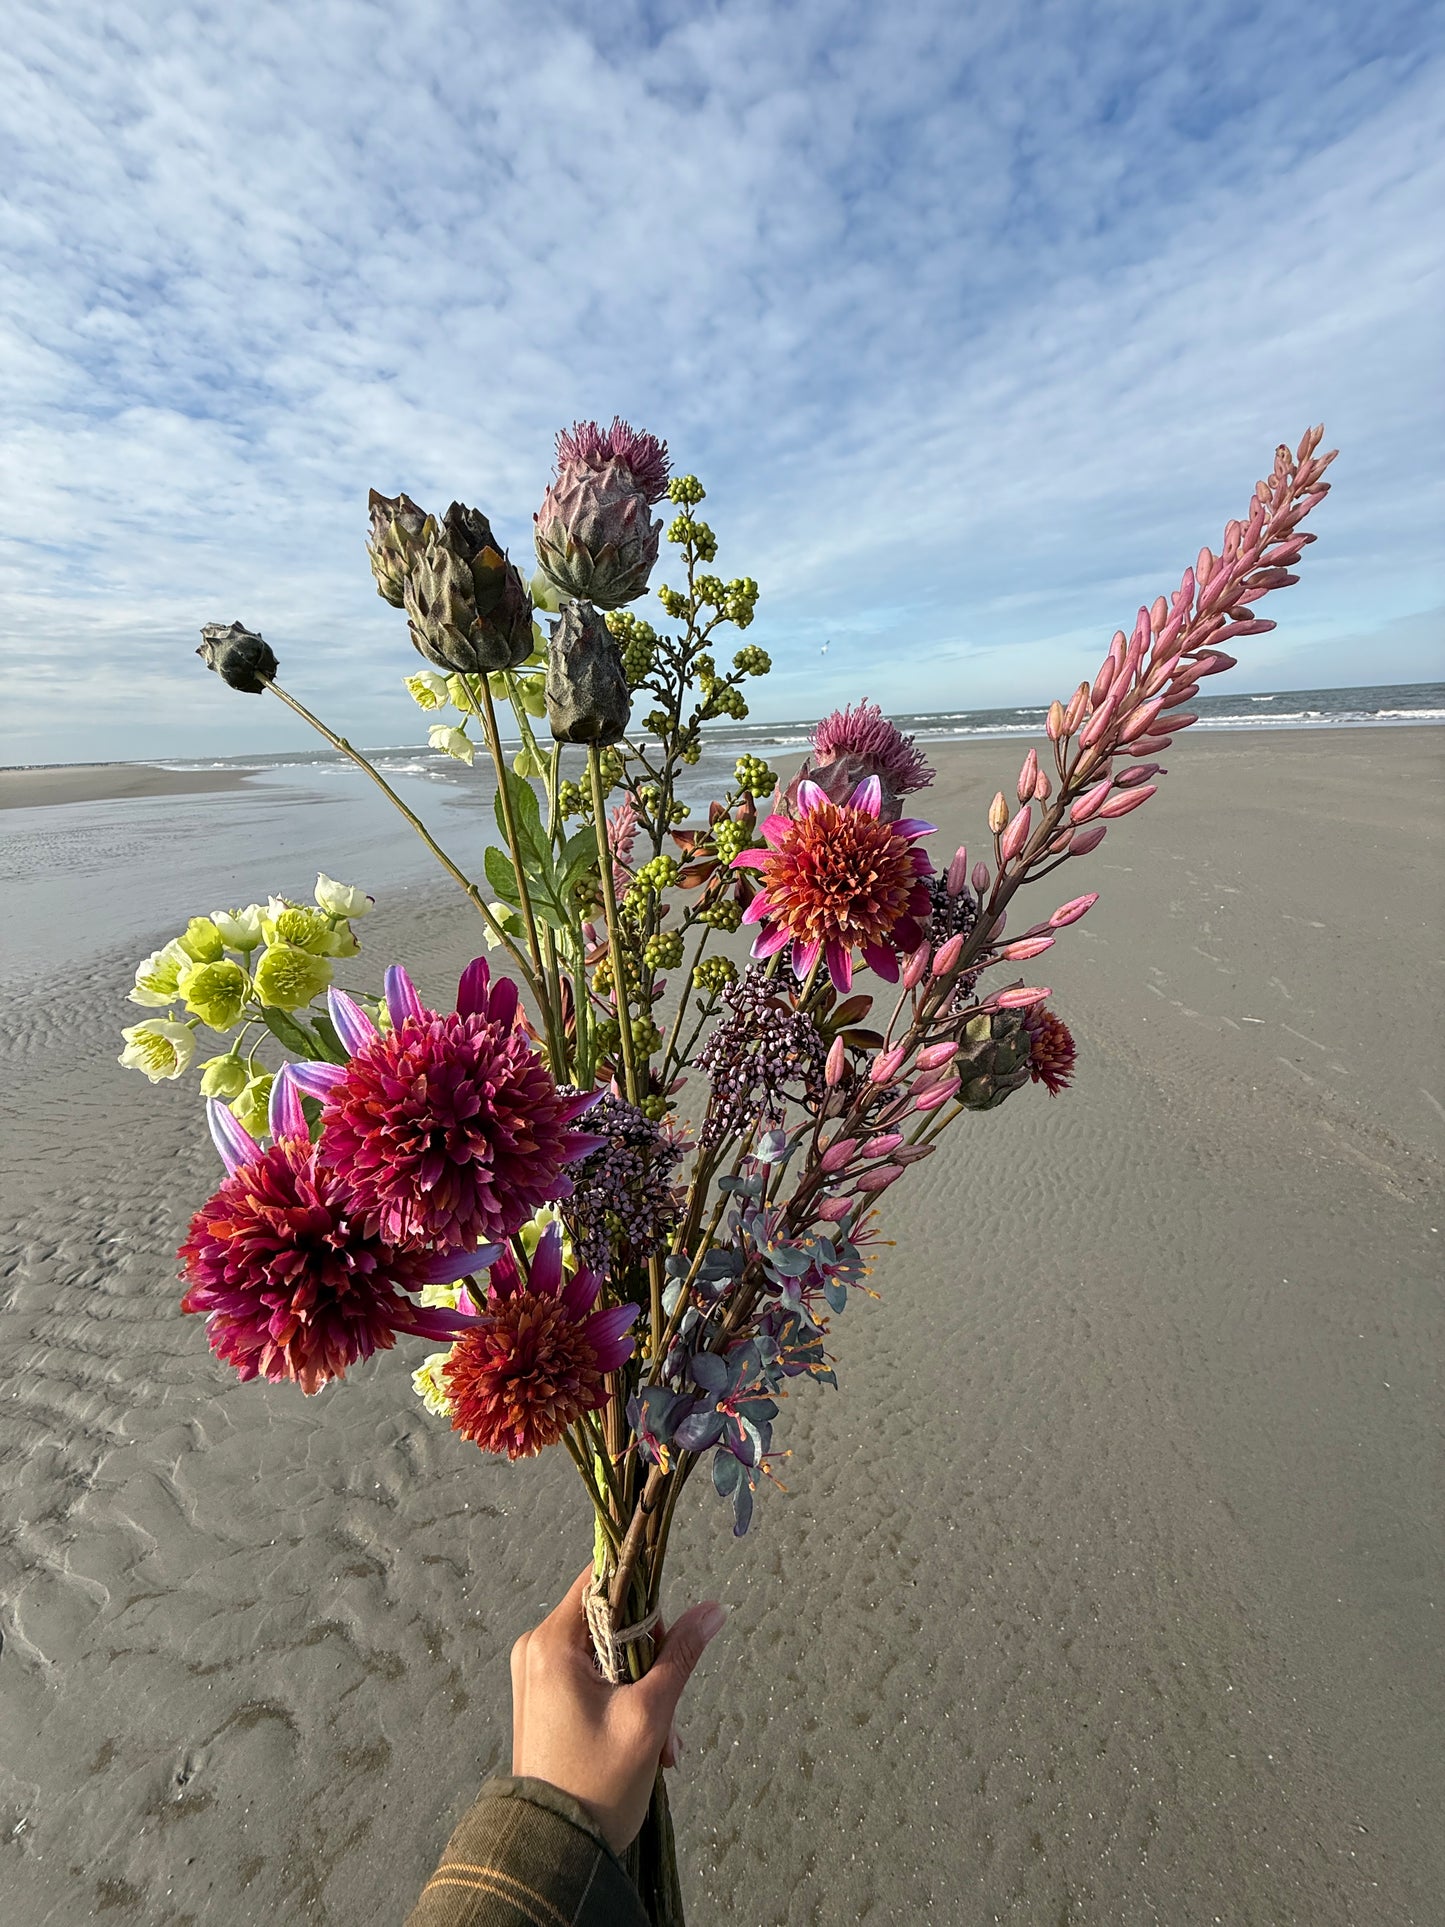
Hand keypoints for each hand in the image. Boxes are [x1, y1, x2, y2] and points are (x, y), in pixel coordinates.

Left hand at [510, 1565, 726, 1851]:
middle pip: (609, 1620)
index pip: (602, 1579)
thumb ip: (679, 1655)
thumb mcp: (649, 1716)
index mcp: (551, 1643)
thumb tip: (712, 1608)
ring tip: (663, 1743)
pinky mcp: (543, 1699)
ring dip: (642, 1689)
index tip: (669, 1631)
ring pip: (606, 1654)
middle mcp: (536, 1649)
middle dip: (650, 1661)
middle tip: (670, 1713)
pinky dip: (622, 1701)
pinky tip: (645, 1744)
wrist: (554, 1853)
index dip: (643, 1593)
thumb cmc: (597, 1783)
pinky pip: (592, 1678)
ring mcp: (537, 1675)